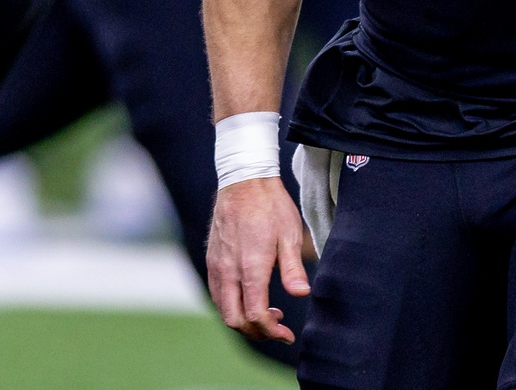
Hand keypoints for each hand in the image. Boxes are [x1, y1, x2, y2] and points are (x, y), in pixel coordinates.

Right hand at [206, 176, 310, 342]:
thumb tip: (302, 293)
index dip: (271, 332)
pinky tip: (249, 297)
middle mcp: (229, 271)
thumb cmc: (271, 207)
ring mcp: (217, 266)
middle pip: (234, 320)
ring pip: (223, 309)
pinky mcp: (212, 260)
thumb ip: (293, 268)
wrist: (244, 182)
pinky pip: (216, 294)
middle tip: (277, 329)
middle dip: (256, 332)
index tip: (287, 334)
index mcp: (250, 267)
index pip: (255, 315)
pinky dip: (231, 306)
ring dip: (243, 320)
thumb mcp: (290, 235)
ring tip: (267, 313)